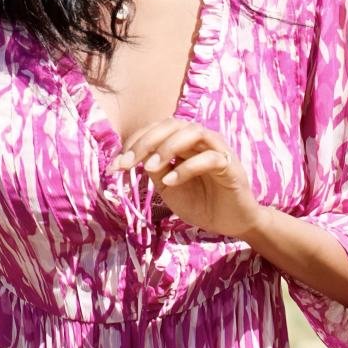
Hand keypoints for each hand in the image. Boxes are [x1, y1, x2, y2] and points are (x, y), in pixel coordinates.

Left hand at [108, 119, 264, 240]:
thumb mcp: (168, 187)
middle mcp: (200, 140)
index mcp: (184, 143)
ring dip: (167, 147)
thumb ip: (155, 169)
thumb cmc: (201, 203)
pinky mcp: (230, 165)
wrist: (231, 223)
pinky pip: (209, 157)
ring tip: (149, 167)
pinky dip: (187, 167)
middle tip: (126, 163)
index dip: (134, 142)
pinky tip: (171, 181)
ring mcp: (216, 149)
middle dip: (145, 141)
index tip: (116, 165)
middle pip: (171, 124)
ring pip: (192, 132)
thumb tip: (133, 157)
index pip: (157, 129)